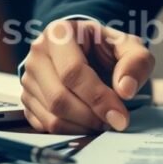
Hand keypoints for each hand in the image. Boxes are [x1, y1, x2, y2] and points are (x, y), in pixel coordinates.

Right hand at [20, 20, 154, 133]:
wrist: (87, 51)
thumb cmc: (107, 48)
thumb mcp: (129, 47)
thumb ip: (136, 62)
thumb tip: (125, 90)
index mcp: (59, 33)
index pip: (73, 72)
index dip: (98, 97)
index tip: (120, 116)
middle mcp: (37, 54)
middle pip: (59, 98)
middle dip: (91, 116)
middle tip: (114, 122)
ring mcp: (28, 78)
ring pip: (51, 116)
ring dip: (82, 126)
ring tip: (103, 121)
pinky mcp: (26, 99)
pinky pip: (44, 125)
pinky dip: (70, 131)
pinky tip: (88, 123)